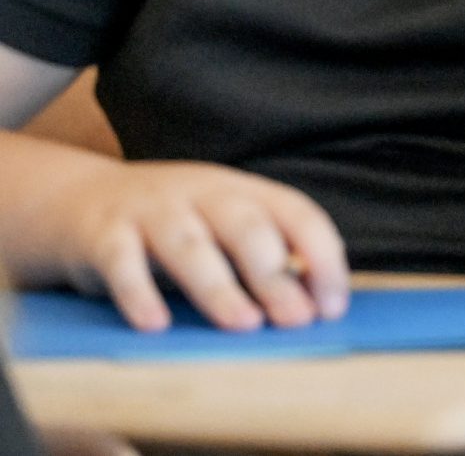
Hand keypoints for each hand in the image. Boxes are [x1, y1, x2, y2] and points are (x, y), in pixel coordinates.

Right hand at [38, 160, 348, 333]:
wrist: (80, 201)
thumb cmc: (175, 227)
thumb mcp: (223, 229)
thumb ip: (263, 260)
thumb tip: (313, 310)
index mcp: (244, 191)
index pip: (298, 215)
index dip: (322, 257)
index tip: (334, 306)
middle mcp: (203, 192)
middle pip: (246, 228)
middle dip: (274, 275)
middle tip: (295, 320)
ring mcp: (152, 210)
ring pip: (190, 245)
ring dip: (219, 287)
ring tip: (243, 324)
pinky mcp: (104, 233)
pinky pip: (122, 262)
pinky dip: (139, 292)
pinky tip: (156, 324)